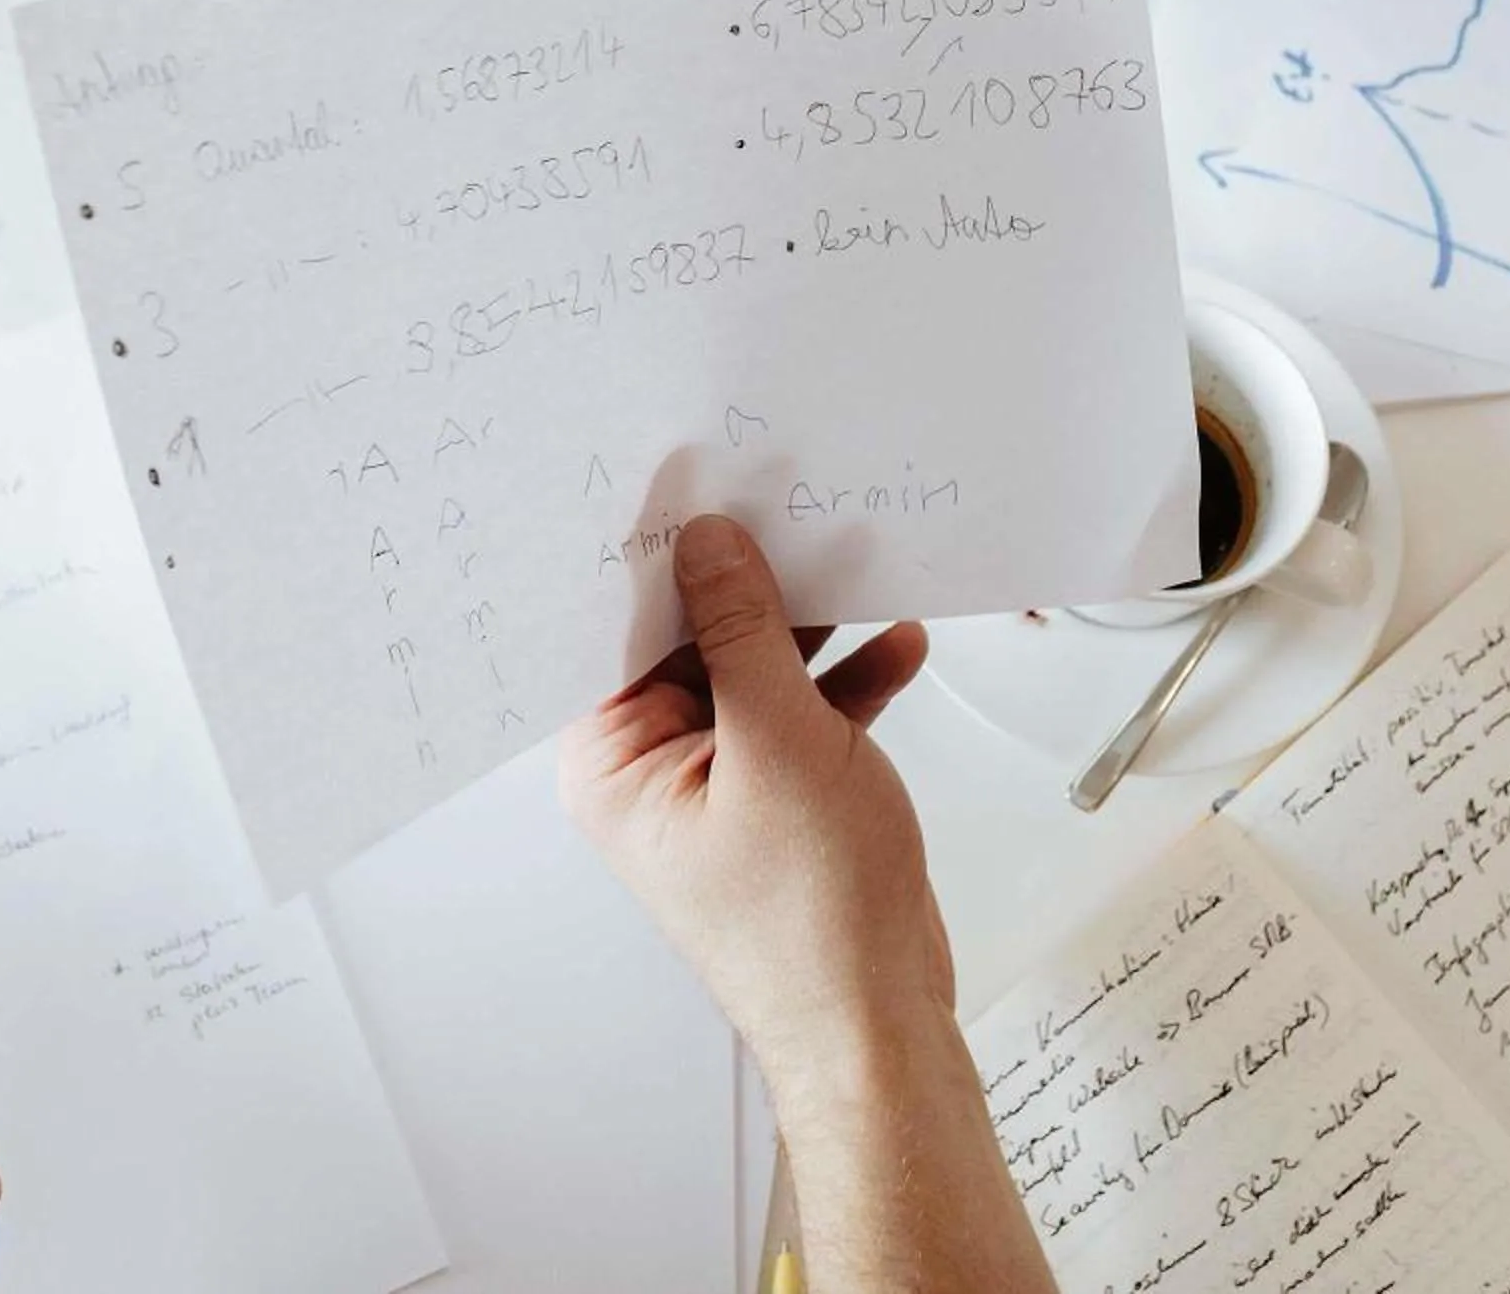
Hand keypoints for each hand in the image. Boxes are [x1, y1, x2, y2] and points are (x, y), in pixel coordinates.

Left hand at [557, 515, 939, 1079]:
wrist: (880, 1024)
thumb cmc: (812, 921)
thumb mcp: (779, 739)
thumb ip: (743, 631)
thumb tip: (709, 546)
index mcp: (613, 763)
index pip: (617, 631)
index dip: (654, 559)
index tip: (689, 486)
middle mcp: (652, 772)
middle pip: (688, 642)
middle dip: (745, 584)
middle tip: (786, 508)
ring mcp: (719, 786)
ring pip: (753, 672)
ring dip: (808, 629)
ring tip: (855, 565)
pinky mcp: (780, 800)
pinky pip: (801, 715)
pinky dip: (845, 682)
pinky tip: (896, 645)